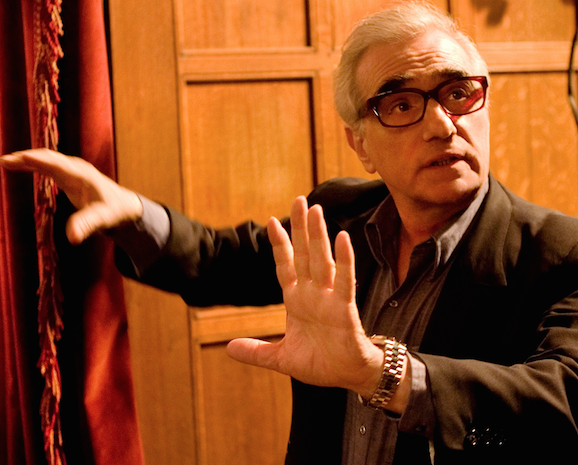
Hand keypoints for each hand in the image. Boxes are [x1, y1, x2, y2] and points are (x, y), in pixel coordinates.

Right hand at [0, 148, 142, 243]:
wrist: (124, 205)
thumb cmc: (114, 212)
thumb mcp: (102, 220)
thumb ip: (87, 225)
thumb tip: (72, 238)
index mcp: (83, 176)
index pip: (58, 164)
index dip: (39, 161)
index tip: (21, 157)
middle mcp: (76, 168)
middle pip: (49, 158)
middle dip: (27, 158)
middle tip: (4, 161)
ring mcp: (72, 170)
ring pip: (46, 160)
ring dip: (27, 159)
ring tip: (5, 162)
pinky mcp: (68, 175)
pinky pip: (47, 166)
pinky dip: (33, 164)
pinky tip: (20, 166)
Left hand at [225, 197, 386, 395]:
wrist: (348, 377)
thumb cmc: (322, 363)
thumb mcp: (281, 359)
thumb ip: (257, 352)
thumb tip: (229, 348)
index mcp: (297, 301)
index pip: (286, 266)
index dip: (279, 245)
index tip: (271, 221)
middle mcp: (313, 294)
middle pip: (304, 254)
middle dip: (300, 228)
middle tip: (299, 200)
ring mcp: (329, 298)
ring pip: (322, 261)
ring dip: (318, 236)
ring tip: (315, 211)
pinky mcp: (345, 308)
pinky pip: (345, 280)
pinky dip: (344, 260)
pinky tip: (342, 239)